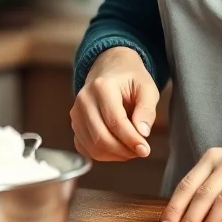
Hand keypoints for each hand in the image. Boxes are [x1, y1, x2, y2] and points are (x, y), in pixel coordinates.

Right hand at [70, 47, 159, 161]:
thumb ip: (147, 109)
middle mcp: (84, 100)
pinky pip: (86, 148)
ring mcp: (76, 113)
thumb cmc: (130, 77)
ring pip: (93, 147)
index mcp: (102, 87)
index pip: (115, 122)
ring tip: (132, 149)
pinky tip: (118, 148)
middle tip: (141, 151)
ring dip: (115, 155)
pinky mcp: (75, 124)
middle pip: (101, 137)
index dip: (131, 140)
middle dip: (124, 150)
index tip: (145, 149)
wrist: (110, 66)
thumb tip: (142, 133)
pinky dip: (104, 154)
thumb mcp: (147, 87)